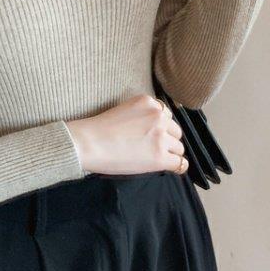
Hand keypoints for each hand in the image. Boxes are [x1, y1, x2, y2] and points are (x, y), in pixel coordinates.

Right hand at [66, 94, 188, 175]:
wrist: (89, 143)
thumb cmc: (98, 129)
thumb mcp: (124, 109)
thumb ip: (142, 115)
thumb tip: (154, 130)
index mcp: (149, 102)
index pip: (166, 115)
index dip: (159, 127)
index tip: (150, 135)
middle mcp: (158, 116)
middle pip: (175, 131)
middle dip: (166, 139)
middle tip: (150, 147)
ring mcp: (161, 137)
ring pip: (178, 147)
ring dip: (169, 153)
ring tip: (152, 158)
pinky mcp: (160, 157)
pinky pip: (180, 163)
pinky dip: (176, 166)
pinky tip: (168, 167)